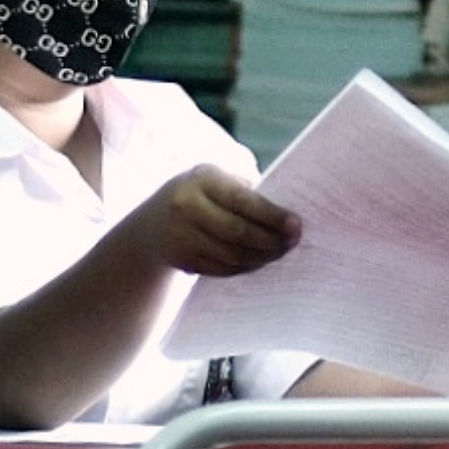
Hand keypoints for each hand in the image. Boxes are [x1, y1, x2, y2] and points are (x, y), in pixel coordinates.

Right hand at [103, 165, 300, 280]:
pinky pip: (223, 269)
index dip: (272, 215)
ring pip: (232, 255)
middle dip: (272, 240)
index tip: (297, 224)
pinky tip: (260, 260)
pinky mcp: (183, 261)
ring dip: (262, 257)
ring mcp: (181, 236)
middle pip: (238, 232)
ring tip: (281, 251)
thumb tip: (286, 212)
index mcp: (202, 179)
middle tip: (294, 241)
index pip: (242, 201)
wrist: (151, 226)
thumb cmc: (201, 195)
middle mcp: (186, 207)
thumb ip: (246, 189)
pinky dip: (245, 267)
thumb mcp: (216, 179)